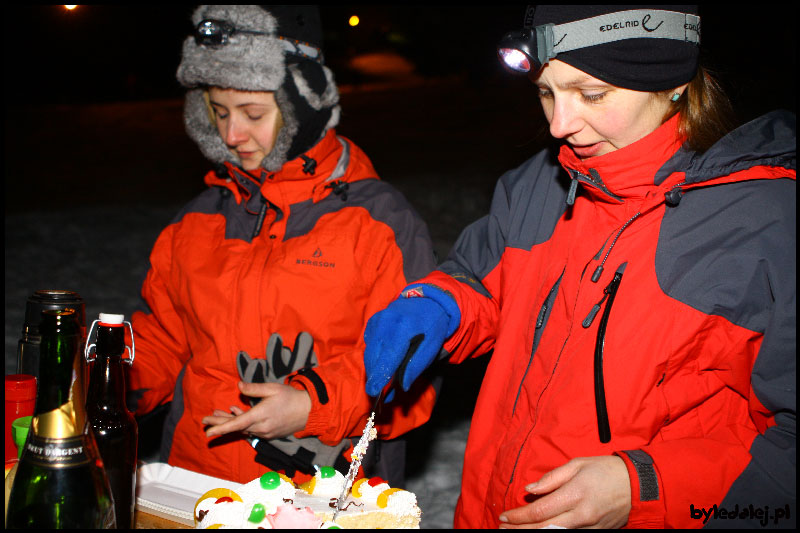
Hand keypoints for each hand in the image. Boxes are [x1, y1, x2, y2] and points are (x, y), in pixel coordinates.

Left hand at [202, 381, 311, 439]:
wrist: (309, 411)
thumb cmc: (291, 398)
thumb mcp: (273, 388)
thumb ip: (254, 388)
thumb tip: (239, 386)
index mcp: (260, 416)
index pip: (236, 424)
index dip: (220, 427)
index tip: (207, 431)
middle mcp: (261, 427)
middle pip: (236, 427)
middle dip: (219, 424)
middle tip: (204, 421)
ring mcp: (265, 432)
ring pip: (243, 428)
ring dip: (230, 421)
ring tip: (216, 414)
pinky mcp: (269, 433)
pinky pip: (251, 429)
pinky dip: (242, 422)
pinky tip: (236, 412)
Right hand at [363, 285, 459, 396]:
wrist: (428, 301)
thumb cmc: (432, 326)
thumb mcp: (431, 347)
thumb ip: (415, 367)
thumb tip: (401, 387)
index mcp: (403, 328)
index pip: (387, 357)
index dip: (379, 376)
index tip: (373, 392)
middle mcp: (385, 322)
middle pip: (373, 356)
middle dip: (374, 376)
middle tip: (379, 393)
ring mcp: (376, 319)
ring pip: (369, 351)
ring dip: (373, 366)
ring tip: (382, 378)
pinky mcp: (372, 321)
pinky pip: (369, 343)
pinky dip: (374, 354)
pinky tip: (385, 357)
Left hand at [498, 456, 630, 528]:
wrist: (639, 486)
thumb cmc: (606, 470)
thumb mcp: (578, 464)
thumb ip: (552, 478)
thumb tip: (530, 488)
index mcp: (575, 493)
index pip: (540, 510)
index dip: (519, 516)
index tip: (504, 516)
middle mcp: (581, 514)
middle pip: (544, 528)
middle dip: (520, 530)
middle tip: (501, 529)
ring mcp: (590, 527)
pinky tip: (539, 532)